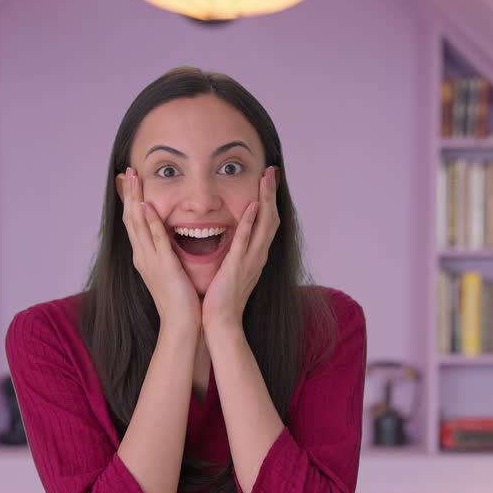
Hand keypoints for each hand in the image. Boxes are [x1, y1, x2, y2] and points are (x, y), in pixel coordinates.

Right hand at [117, 167, 200, 333]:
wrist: (181, 324)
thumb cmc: (180, 300)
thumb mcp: (171, 271)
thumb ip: (167, 254)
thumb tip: (169, 241)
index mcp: (145, 257)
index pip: (135, 223)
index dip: (132, 201)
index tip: (130, 182)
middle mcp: (143, 256)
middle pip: (131, 219)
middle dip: (129, 194)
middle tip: (127, 172)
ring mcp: (150, 261)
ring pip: (138, 224)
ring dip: (135, 200)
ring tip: (133, 179)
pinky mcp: (163, 266)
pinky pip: (155, 240)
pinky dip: (149, 222)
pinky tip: (146, 206)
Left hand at [202, 165, 278, 332]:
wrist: (221, 322)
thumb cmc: (222, 299)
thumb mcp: (231, 271)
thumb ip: (234, 254)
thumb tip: (230, 239)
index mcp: (254, 256)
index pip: (266, 222)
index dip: (268, 200)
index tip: (267, 181)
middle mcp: (257, 255)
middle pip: (271, 218)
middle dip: (271, 193)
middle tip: (271, 170)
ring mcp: (250, 260)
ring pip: (264, 225)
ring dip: (266, 200)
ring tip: (266, 178)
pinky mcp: (238, 267)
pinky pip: (247, 241)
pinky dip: (252, 223)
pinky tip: (254, 206)